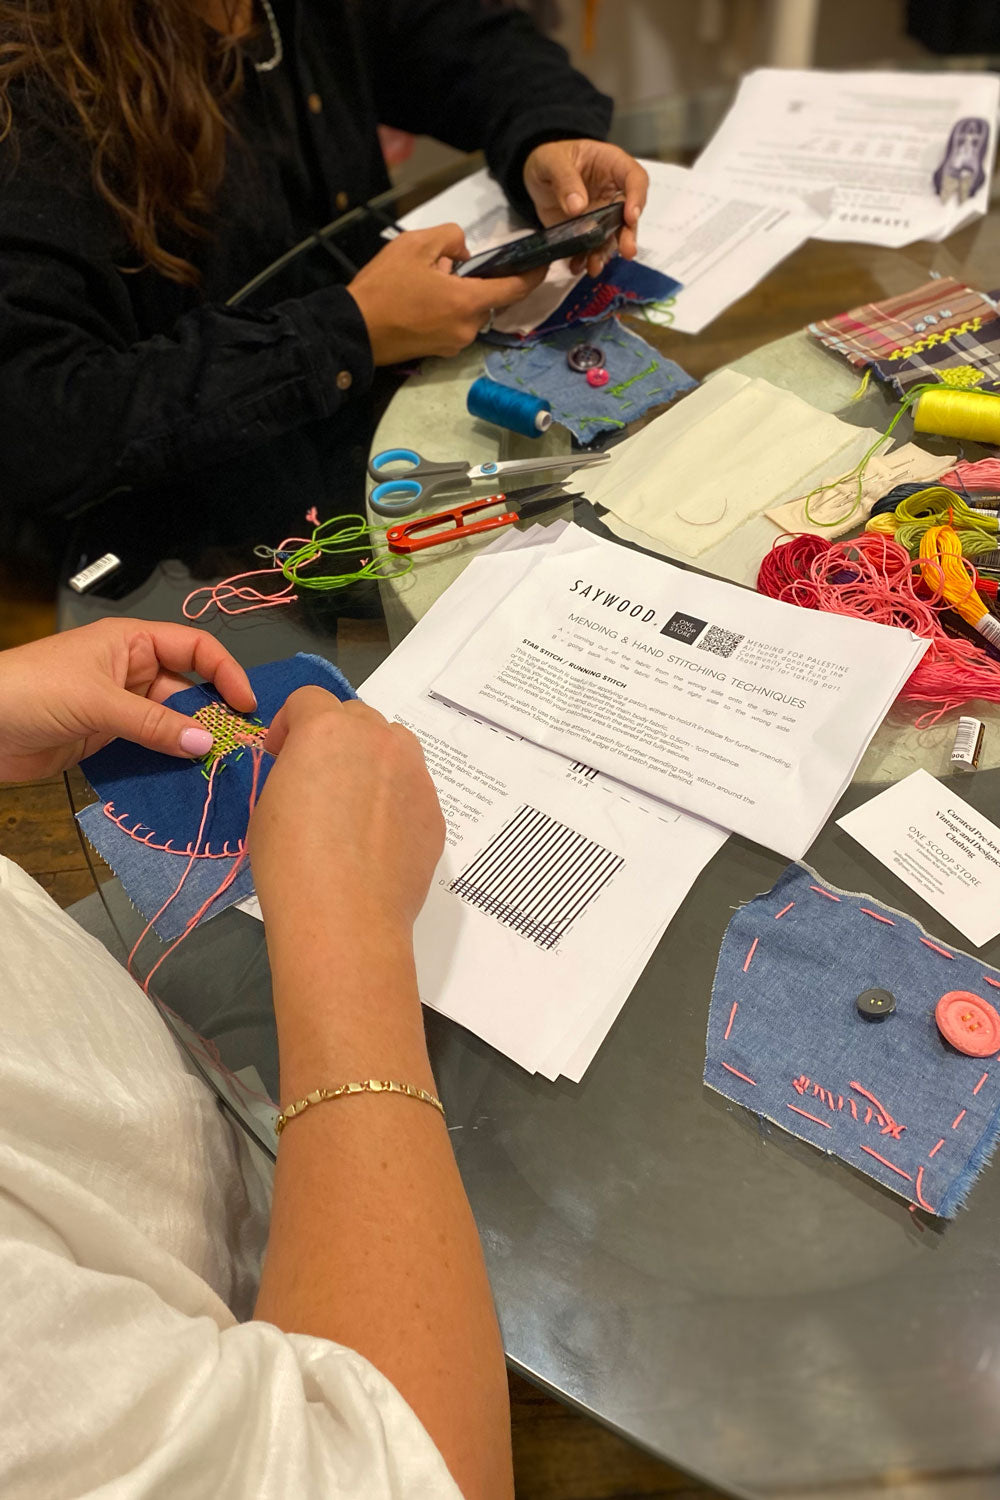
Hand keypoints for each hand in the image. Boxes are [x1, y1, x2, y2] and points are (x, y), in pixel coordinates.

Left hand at [0, 620, 255, 780]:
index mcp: (131, 643)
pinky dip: (166, 764)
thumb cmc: (31, 690)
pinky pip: (148, 748)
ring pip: (170, 724)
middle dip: (211, 717)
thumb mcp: (98, 702)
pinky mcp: (106, 739)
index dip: (224, 672)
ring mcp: (119, 708)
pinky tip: (184, 781)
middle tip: (237, 748)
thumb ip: (154, 724)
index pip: (195, 648)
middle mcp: (130, 672)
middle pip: (187, 691)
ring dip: (190, 745)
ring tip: (217, 770)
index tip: (244, 705)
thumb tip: (207, 743)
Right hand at [250, 688, 443, 933]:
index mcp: (327, 730)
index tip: (280, 754)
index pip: (308, 700)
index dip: (288, 724)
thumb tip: (309, 774)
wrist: (345, 916)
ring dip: (371, 759)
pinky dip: (394, 799)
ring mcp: (413, 773)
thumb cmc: (290, 862)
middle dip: (333, 738)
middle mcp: (377, 740)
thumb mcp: (268, 805)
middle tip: (317, 779)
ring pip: (393, 745)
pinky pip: (411, 787)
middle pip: (355, 717)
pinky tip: (377, 839)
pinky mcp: (434, 809)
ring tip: (353, 803)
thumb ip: (292, 771)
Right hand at [347, 223, 544, 363]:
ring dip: (457, 294)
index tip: (543, 264)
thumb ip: (450, 238)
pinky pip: (454, 324)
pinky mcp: (440, 352)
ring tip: (424, 283)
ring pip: (469, 310)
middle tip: (441, 266)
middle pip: (487, 298)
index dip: (533, 275)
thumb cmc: (383, 288)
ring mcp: (454, 344)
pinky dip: (446, 309)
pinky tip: (419, 301)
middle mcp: (468, 328)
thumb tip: (464, 254)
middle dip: (473, 279)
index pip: (515, 289)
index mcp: (468, 302)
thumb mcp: (415, 244)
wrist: (354, 330)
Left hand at [523, 139, 648, 275]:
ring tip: (594, 266)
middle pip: (629, 214)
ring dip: (605, 252)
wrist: (537, 176)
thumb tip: (578, 207)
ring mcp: (602, 214)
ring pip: (612, 236)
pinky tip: (577, 266)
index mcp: (612, 165)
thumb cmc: (550, 158)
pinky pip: (592, 248)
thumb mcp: (552, 161)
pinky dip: (585, 259)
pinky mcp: (589, 231)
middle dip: (628, 234)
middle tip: (627, 251)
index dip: (637, 197)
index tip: (631, 216)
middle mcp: (613, 192)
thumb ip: (565, 179)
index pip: (635, 178)